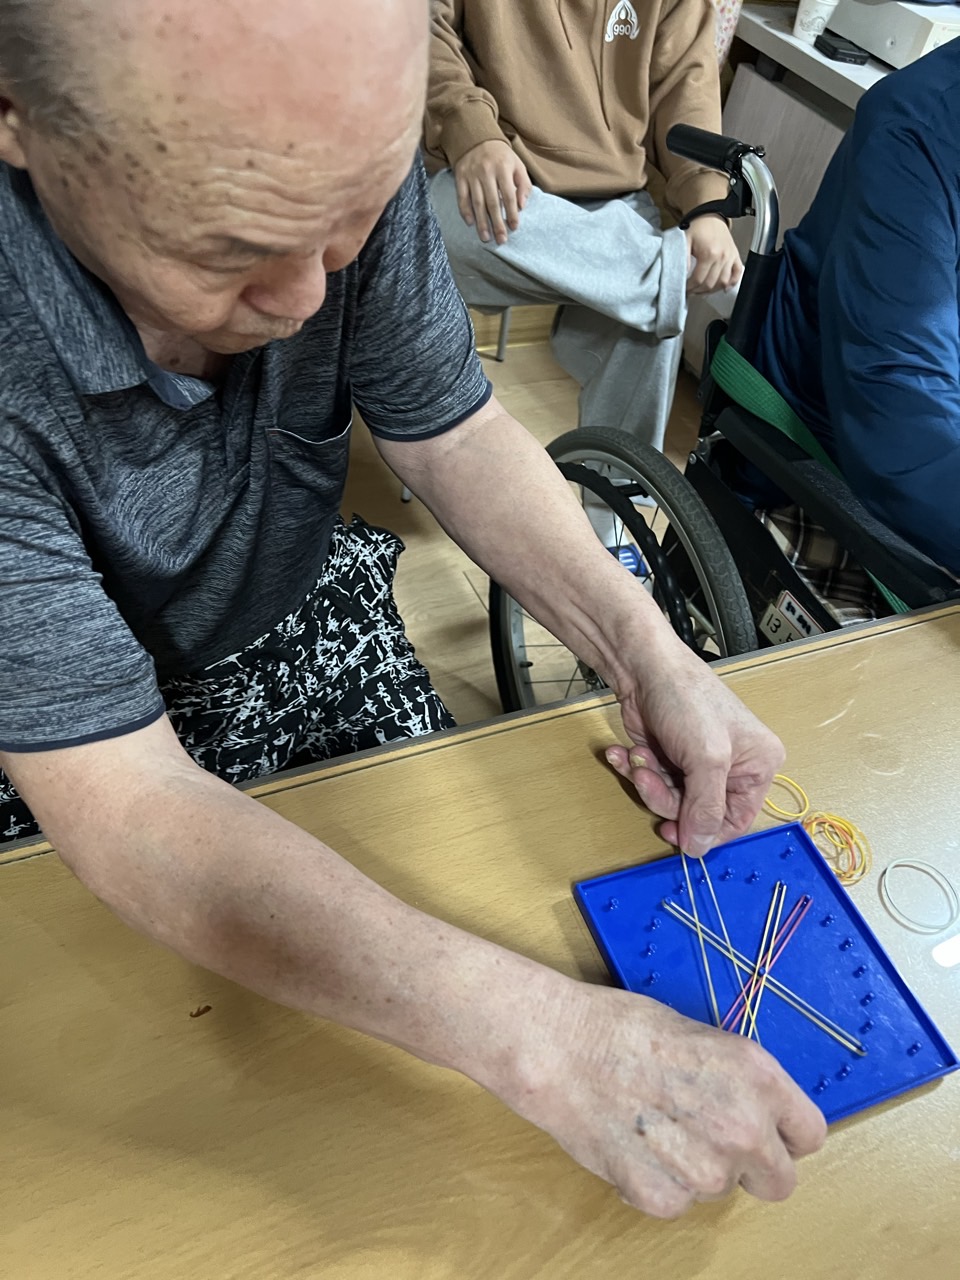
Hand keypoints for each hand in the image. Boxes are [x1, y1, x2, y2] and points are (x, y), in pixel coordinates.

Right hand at [454, 139, 532, 244]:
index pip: (509, 195)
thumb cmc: (500, 156)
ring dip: (481, 222)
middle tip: (501, 240)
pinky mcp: (460, 177)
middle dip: (497, 223)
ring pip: (477, 203)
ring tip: (486, 238)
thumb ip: (523, 184)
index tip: (514, 227)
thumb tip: (522, 206)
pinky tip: (470, 223)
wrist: (475, 137)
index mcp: (503, 168)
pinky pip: (462, 197)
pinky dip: (465, 211)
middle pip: (493, 203)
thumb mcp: (517, 164)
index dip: (512, 213)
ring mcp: (472, 175)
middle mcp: (487, 172)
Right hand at [509, 979, 825, 1217]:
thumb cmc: (620, 1029)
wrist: (560, 1047)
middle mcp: (743, 1128)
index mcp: (758, 1077)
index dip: (783, 1133)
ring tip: (653, 1126)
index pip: (808, 1135)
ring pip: (719, 1190)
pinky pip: (676, 1202)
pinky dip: (656, 1183)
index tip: (765, 1131)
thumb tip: (753, 1108)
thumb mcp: (700, 1036)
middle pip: (778, 1180)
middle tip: (707, 1137)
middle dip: (750, 1165)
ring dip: (695, 1169)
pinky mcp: (662, 1197)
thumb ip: (738, 1080)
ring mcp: (704, 1169)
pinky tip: (632, 1145)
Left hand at [604, 640, 783, 857]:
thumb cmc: (687, 700)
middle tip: (646, 777)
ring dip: (647, 781)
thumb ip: (705, 808)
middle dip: (665, 797)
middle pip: (697, 812)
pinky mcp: (669, 756)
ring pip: (670, 798)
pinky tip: (623, 752)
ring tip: (637, 758)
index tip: (674, 833)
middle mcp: (731, 766)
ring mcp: (697, 762)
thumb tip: (699, 849)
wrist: (644, 666)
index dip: (704, 831)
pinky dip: (636, 770)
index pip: (736, 820)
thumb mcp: (706, 759)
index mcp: (758, 766)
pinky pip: (653, 781)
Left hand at [684, 215, 742, 294]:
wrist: (710, 215)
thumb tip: (682, 275)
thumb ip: (682, 259)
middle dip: (699, 291)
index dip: (690, 288)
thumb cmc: (697, 227)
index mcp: (709, 253)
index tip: (685, 289)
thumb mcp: (684, 241)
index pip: (699, 279)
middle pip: (711, 284)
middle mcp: (722, 257)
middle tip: (691, 291)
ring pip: (723, 282)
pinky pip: (737, 274)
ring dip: (712, 290)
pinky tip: (723, 287)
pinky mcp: (735, 256)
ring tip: (702, 289)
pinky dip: (731, 283)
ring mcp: (730, 257)